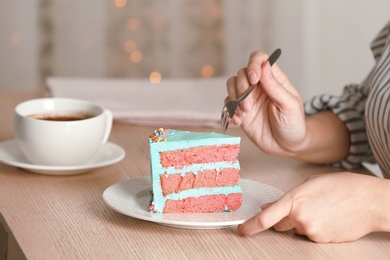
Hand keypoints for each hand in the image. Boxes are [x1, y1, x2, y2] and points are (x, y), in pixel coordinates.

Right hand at [225, 51, 305, 156]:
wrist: (286, 146)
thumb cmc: (293, 124)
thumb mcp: (289, 105)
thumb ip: (275, 86)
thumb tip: (265, 66)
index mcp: (274, 79)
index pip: (260, 60)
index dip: (253, 64)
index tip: (253, 79)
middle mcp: (259, 86)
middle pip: (242, 72)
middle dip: (242, 88)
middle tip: (249, 106)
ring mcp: (248, 97)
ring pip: (232, 84)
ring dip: (235, 98)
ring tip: (244, 113)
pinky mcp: (240, 110)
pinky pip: (228, 102)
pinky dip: (230, 110)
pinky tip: (239, 120)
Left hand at [237, 172, 389, 242]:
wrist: (369, 201)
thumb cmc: (342, 187)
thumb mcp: (310, 184)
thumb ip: (287, 198)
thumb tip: (268, 207)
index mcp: (294, 199)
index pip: (266, 218)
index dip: (250, 226)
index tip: (242, 231)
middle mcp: (300, 217)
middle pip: (279, 225)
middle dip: (284, 219)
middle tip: (303, 208)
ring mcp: (311, 231)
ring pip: (296, 230)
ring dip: (301, 223)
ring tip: (321, 211)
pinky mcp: (321, 241)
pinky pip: (309, 236)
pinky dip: (314, 229)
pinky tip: (327, 218)